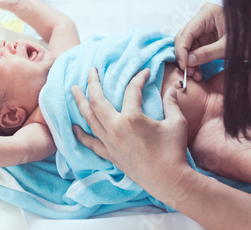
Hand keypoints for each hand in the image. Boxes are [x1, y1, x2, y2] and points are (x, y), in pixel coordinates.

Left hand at [71, 68, 189, 197]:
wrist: (169, 180)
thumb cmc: (174, 150)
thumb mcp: (177, 123)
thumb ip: (172, 103)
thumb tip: (171, 89)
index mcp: (132, 118)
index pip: (131, 90)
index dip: (139, 78)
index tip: (145, 72)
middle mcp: (116, 128)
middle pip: (97, 100)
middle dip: (93, 83)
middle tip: (90, 71)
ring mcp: (110, 142)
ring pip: (89, 118)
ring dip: (80, 102)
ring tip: (74, 89)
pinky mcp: (109, 155)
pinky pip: (89, 143)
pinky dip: (80, 134)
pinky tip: (73, 127)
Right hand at [174, 3, 226, 80]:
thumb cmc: (249, 38)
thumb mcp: (228, 47)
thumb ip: (207, 53)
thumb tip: (189, 61)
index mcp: (208, 13)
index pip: (187, 31)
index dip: (182, 49)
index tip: (183, 65)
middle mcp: (203, 17)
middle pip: (184, 37)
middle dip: (185, 56)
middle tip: (187, 72)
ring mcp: (204, 26)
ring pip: (188, 44)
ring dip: (189, 60)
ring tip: (194, 75)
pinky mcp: (207, 36)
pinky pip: (195, 48)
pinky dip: (195, 60)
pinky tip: (197, 71)